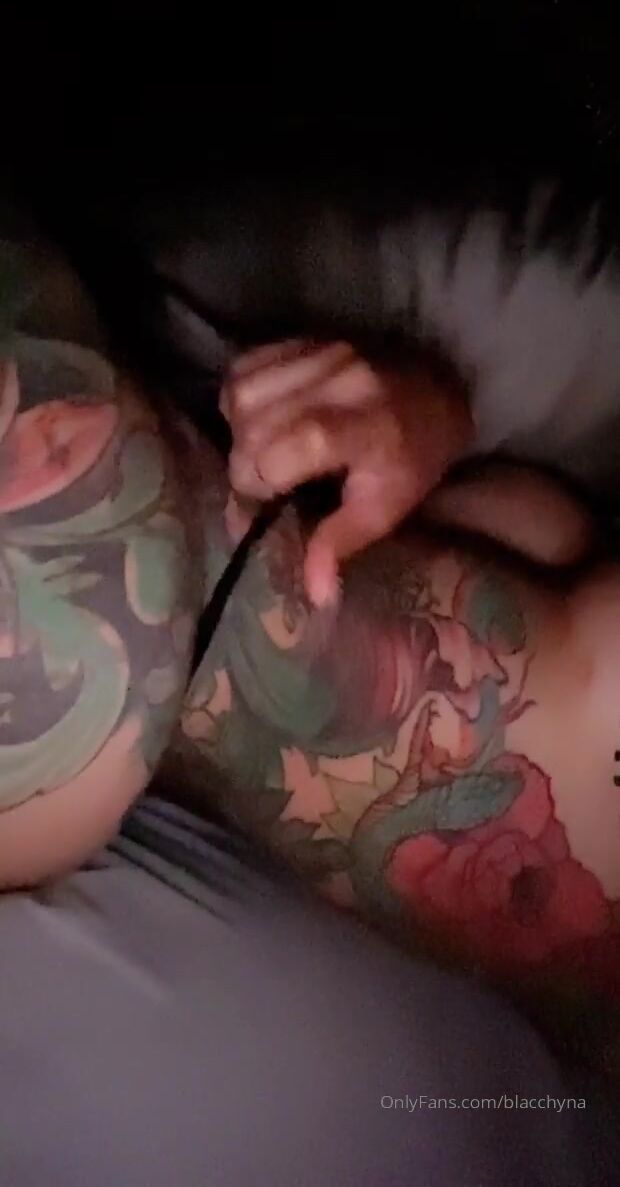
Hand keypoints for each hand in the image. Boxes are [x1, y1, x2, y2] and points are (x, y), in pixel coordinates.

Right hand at [221, 340, 472, 605]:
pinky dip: (240, 399)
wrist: (439, 389)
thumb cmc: (414, 456)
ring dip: (238, 432)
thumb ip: (342, 542)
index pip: (275, 456)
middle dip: (245, 468)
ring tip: (259, 453)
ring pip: (240, 396)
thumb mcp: (388, 507)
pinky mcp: (302, 337)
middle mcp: (334, 382)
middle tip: (263, 490)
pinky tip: (257, 420)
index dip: (258, 490)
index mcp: (358, 429)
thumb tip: (315, 594)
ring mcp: (316, 352)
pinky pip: (243, 367)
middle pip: (250, 429)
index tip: (263, 512)